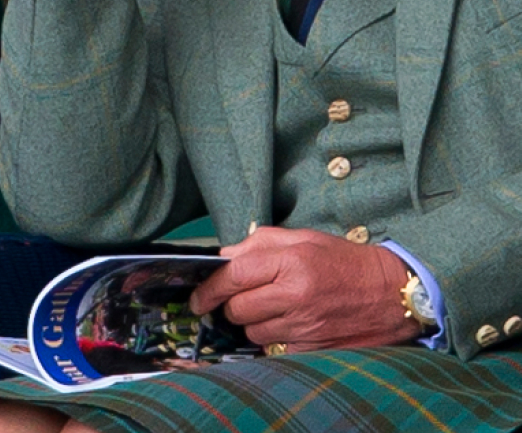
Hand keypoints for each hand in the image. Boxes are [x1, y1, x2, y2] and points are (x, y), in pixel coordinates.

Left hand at [189, 227, 421, 352]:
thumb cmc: (343, 261)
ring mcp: (306, 327)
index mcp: (291, 261)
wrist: (391, 294)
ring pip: (253, 333)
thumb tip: (224, 257)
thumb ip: (259, 243)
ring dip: (253, 323)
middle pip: (237, 309)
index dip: (209, 287)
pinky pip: (276, 350)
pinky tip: (288, 325)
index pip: (233, 276)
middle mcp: (296, 296)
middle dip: (232, 304)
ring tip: (272, 308)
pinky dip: (274, 340)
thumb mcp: (302, 238)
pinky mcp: (315, 350)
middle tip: (242, 297)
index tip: (197, 297)